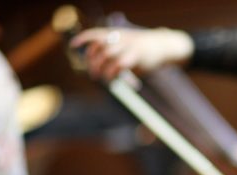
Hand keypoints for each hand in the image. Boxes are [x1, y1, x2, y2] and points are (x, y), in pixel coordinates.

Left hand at [70, 27, 193, 80]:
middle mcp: (120, 37)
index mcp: (116, 33)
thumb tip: (98, 67)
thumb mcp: (127, 45)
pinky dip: (113, 73)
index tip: (73, 46)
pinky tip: (113, 79)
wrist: (163, 45)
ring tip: (102, 78)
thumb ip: (113, 52)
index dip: (83, 39)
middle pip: (99, 46)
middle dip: (92, 60)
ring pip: (107, 55)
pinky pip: (120, 64)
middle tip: (93, 73)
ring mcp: (128, 45)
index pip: (95, 34)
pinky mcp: (137, 55)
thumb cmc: (143, 49)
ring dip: (101, 68)